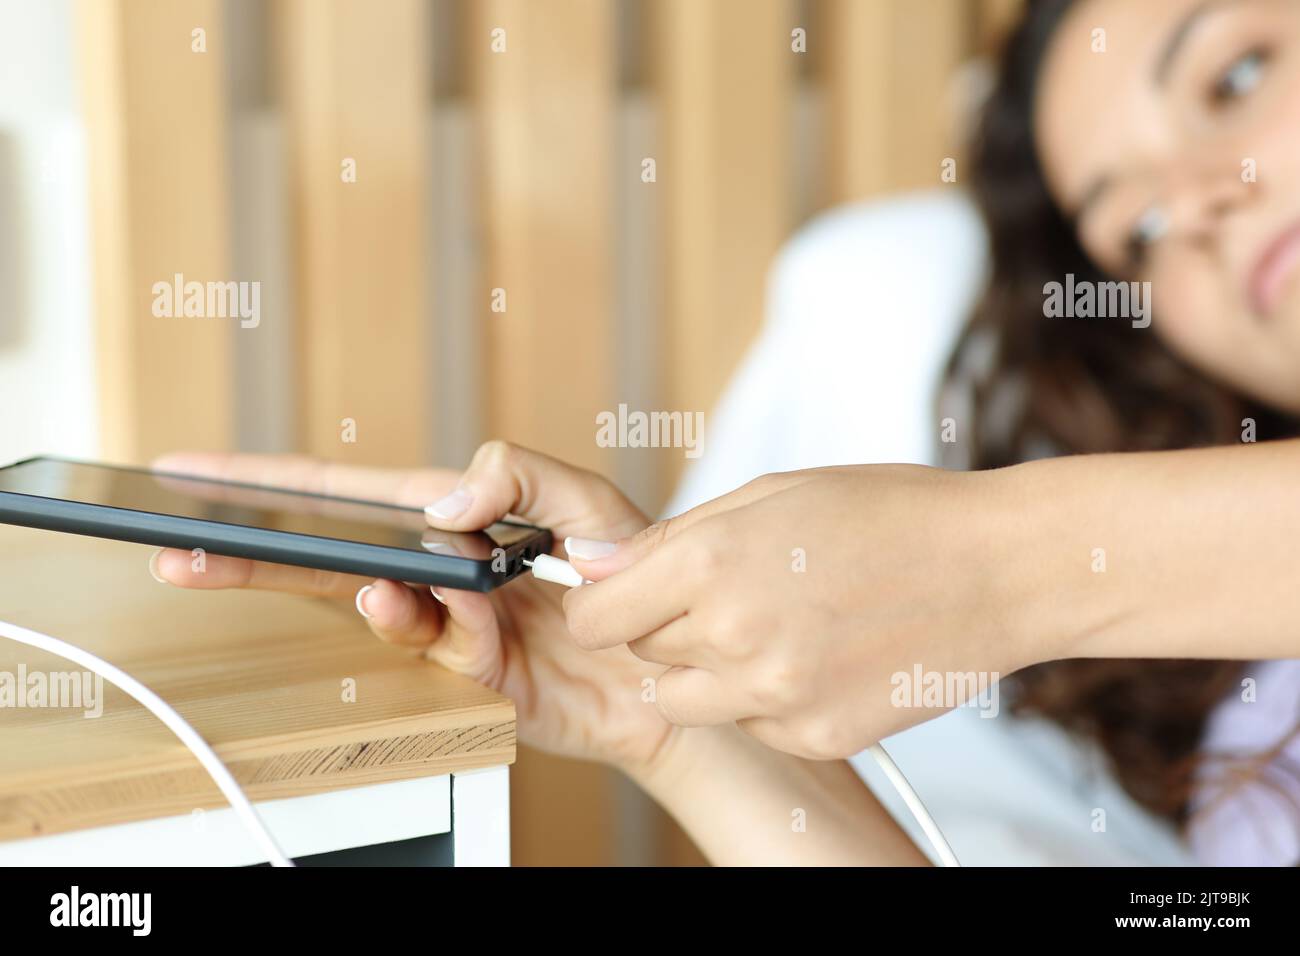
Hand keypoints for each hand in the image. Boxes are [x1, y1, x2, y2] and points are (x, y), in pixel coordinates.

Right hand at [149, 442, 678, 775]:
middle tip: (184, 552)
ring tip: (379, 587)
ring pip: (375, 608)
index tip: (195, 475)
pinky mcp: (473, 673)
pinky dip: (448, 630)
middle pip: (326, 557)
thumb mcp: (585, 500)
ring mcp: (449, 623)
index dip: (269, 482)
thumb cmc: (632, 569)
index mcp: (451, 516)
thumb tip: (442, 502)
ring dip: (369, 599)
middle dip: (255, 555)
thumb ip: (519, 476)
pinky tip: (469, 617)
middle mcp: (436, 569)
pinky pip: (440, 648)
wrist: (671, 664)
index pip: (346, 492)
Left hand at [561, 464, 1041, 759]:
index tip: (624, 598)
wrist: (995, 570)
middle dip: (668, 625)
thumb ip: (672, 539)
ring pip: (687, 698)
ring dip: (709, 669)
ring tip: (773, 627)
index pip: (595, 616)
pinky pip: (750, 724)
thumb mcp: (769, 496)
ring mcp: (776, 694)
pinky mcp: (813, 735)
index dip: (605, 604)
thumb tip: (593, 565)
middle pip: (642, 652)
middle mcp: (734, 635)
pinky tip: (817, 656)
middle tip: (732, 593)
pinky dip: (767, 698)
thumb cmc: (889, 516)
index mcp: (712, 561)